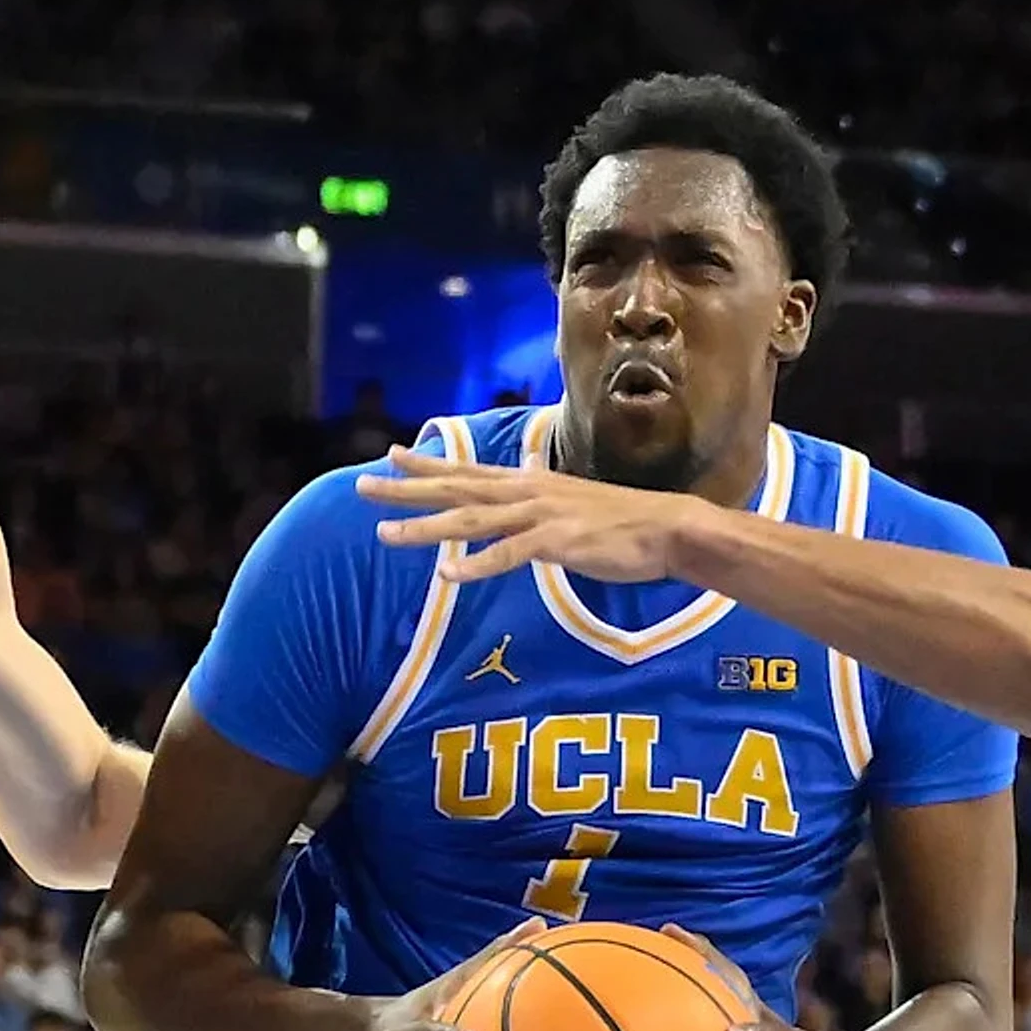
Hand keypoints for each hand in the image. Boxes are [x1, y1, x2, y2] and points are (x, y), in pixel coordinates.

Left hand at [357, 447, 699, 584]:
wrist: (668, 530)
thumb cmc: (620, 519)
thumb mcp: (570, 496)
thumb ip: (538, 489)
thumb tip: (524, 472)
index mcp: (527, 483)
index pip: (466, 469)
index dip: (426, 463)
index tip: (390, 454)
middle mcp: (526, 493)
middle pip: (454, 488)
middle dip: (406, 489)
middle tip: (362, 486)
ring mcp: (540, 516)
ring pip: (470, 522)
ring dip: (426, 528)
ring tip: (386, 533)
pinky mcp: (557, 543)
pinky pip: (508, 555)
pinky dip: (476, 565)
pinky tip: (448, 575)